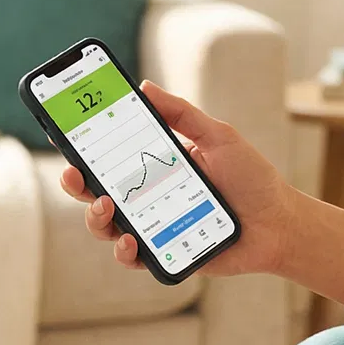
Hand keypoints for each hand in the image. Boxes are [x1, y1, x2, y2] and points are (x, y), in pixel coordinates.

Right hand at [60, 79, 297, 277]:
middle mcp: (149, 196)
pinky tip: (130, 241)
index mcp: (157, 165)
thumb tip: (144, 87)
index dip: (84, 148)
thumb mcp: (218, 136)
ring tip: (106, 206)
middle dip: (77, 183)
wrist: (278, 222)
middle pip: (98, 191)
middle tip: (73, 174)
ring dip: (95, 218)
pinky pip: (133, 257)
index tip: (64, 135)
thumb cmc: (251, 178)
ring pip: (107, 226)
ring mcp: (154, 226)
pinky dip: (125, 251)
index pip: (112, 155)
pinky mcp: (164, 253)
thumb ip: (182, 115)